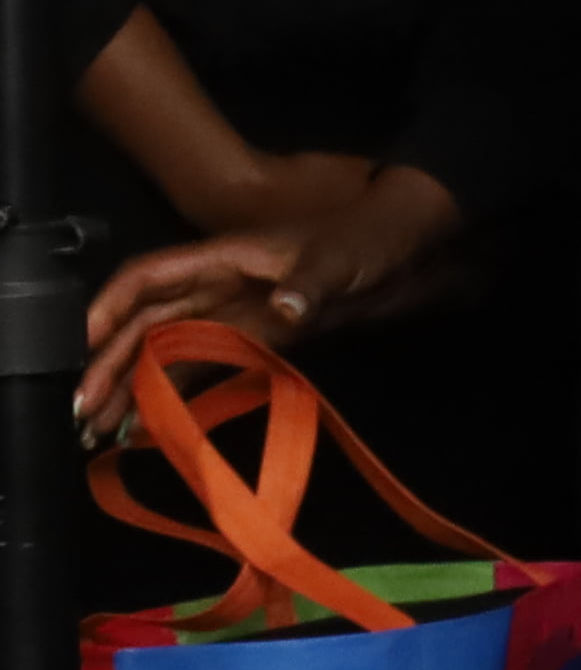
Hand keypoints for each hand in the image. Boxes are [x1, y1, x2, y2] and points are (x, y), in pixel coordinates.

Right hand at [77, 164, 468, 436]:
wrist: (414, 249)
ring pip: (168, 350)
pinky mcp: (259, 339)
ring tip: (101, 430)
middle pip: (147, 323)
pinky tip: (153, 427)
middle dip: (109, 363)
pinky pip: (205, 368)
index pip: (148, 279)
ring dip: (133, 386)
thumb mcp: (342, 256)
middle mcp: (220, 287)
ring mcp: (238, 314)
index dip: (107, 309)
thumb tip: (283, 310)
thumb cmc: (371, 239)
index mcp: (225, 259)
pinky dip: (176, 395)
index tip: (78, 350)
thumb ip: (311, 281)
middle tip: (81, 412)